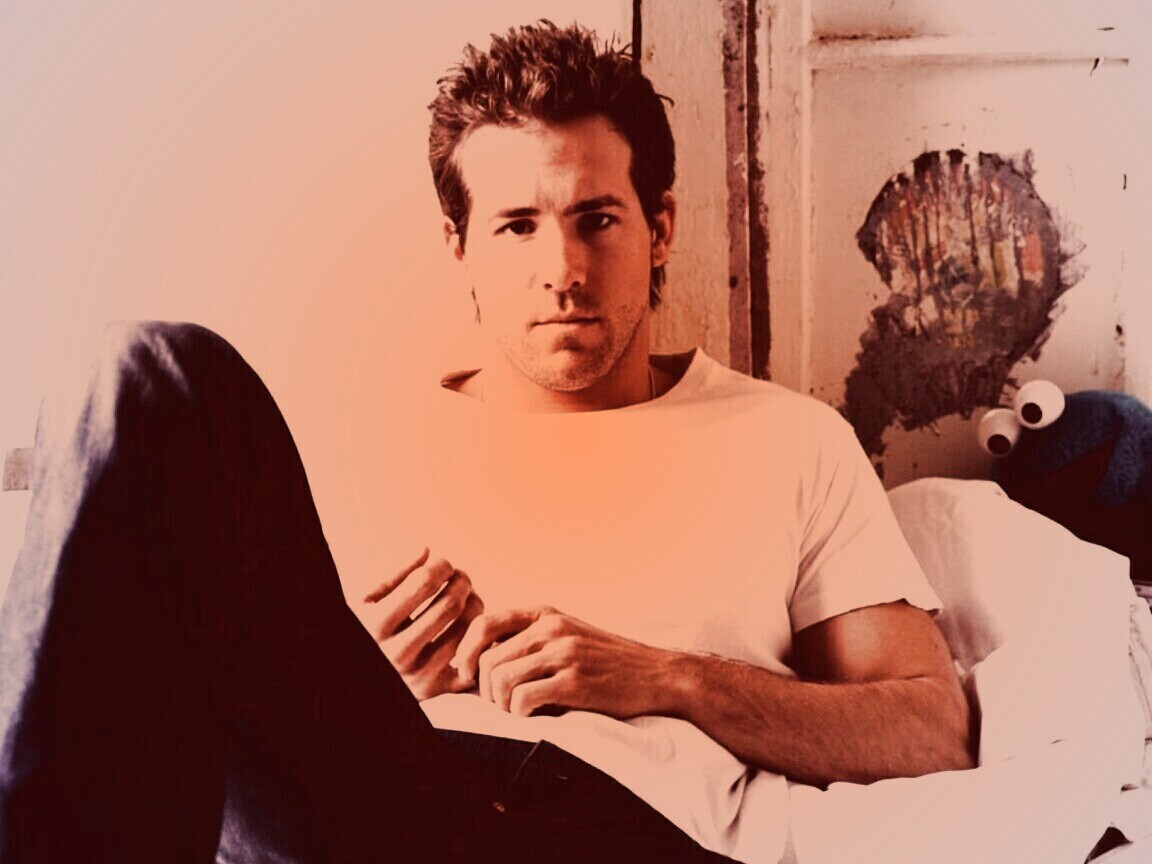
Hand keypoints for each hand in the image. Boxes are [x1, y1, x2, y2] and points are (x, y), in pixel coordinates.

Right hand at [362, 548, 483, 700]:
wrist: (360, 683)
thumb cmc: (368, 630)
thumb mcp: (369, 601)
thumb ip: (397, 575)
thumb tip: (427, 550)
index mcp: (376, 625)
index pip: (424, 581)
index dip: (442, 565)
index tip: (445, 564)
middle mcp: (397, 654)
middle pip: (451, 605)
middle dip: (463, 581)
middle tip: (462, 578)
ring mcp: (418, 675)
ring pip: (467, 629)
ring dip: (475, 604)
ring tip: (468, 597)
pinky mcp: (436, 690)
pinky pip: (472, 658)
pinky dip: (477, 638)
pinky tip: (471, 625)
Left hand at [453, 606, 680, 717]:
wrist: (659, 675)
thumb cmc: (610, 663)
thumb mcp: (570, 636)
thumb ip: (533, 640)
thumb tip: (481, 661)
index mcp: (547, 615)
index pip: (485, 624)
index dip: (466, 651)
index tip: (467, 675)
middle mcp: (552, 628)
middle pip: (488, 659)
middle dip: (484, 689)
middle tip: (499, 706)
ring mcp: (564, 653)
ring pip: (500, 679)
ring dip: (500, 705)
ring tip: (517, 713)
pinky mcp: (574, 682)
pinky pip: (522, 699)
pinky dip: (519, 715)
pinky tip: (534, 717)